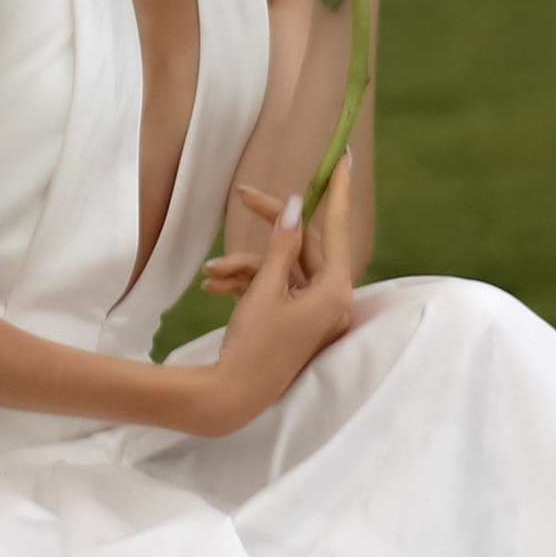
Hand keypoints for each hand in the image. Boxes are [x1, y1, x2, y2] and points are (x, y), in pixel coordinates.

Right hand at [178, 162, 358, 434]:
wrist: (233, 397)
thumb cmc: (254, 345)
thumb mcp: (266, 288)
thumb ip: (282, 244)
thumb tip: (297, 206)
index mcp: (335, 291)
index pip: (336, 228)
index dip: (338, 191)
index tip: (344, 159)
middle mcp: (331, 300)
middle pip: (303, 245)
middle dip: (268, 227)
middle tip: (242, 193)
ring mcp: (314, 313)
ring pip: (282, 267)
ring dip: (245, 264)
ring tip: (211, 274)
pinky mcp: (295, 322)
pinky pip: (275, 288)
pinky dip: (247, 284)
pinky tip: (214, 286)